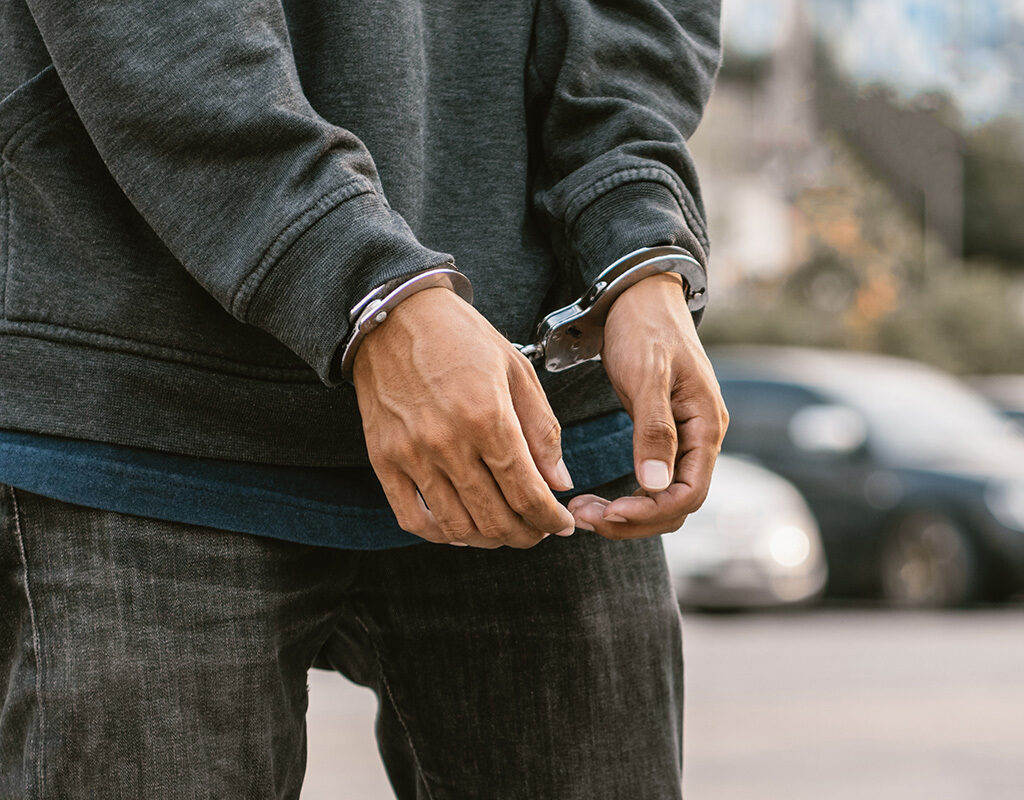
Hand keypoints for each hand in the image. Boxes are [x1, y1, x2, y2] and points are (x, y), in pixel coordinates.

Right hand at [352, 287, 576, 547]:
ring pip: (458, 526)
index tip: (562, 525)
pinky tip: (462, 528)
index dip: (551, 520)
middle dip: (526, 534)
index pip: (527, 493)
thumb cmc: (462, 338)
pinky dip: (442, 534)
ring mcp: (412, 454)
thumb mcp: (516, 371)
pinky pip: (413, 518)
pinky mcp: (384, 459)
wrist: (395, 315)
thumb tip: (559, 484)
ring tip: (505, 530)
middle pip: (495, 518)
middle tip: (538, 531)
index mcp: (488, 416)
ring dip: (489, 539)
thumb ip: (542, 430)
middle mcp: (448, 442)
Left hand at [568, 273, 727, 538]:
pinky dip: (627, 495)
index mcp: (706, 426)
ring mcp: (683, 438)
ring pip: (662, 497)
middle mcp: (700, 438)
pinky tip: (597, 497)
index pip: (690, 493)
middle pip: (676, 504)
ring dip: (626, 512)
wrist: (638, 297)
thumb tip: (656, 484)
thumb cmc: (645, 328)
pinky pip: (652, 481)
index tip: (610, 512)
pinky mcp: (662, 435)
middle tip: (584, 517)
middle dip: (633, 518)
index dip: (651, 511)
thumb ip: (654, 430)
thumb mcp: (649, 375)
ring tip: (584, 510)